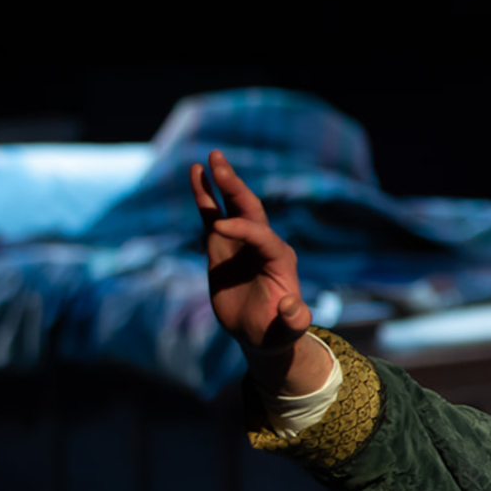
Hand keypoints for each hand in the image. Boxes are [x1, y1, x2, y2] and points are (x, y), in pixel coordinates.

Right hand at [193, 151, 325, 392]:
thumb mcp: (289, 330)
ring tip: (211, 157)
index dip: (242, 229)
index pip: (261, 235)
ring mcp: (242, 242)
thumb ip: (294, 319)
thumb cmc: (277, 331)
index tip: (220, 228)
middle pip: (250, 209)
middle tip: (219, 163)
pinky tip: (195, 173)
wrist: (261, 333)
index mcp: (280, 258)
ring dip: (221, 182)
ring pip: (231, 206)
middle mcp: (263, 244)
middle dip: (235, 187)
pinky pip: (211, 215)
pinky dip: (204, 196)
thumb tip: (292, 306)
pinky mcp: (222, 245)